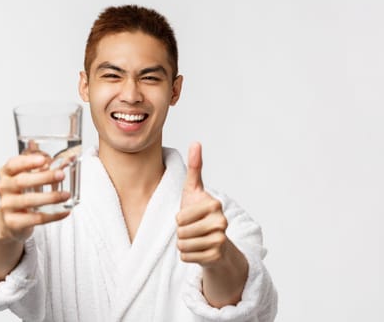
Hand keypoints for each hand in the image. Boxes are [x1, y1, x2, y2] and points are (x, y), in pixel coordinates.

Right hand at [0, 153, 70, 242]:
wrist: (8, 222)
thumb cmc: (20, 195)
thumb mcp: (28, 177)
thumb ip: (43, 166)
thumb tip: (66, 158)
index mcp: (6, 174)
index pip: (13, 164)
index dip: (28, 161)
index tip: (44, 160)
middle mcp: (4, 188)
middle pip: (21, 181)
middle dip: (43, 177)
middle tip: (61, 175)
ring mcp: (7, 206)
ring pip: (28, 201)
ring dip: (50, 197)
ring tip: (66, 195)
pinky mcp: (14, 222)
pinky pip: (35, 219)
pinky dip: (52, 215)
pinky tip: (65, 211)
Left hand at [176, 142, 228, 267]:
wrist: (215, 242)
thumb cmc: (200, 213)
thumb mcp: (194, 189)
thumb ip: (195, 167)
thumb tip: (196, 142)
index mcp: (215, 204)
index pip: (180, 217)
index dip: (179, 219)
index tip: (190, 216)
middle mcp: (221, 222)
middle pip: (181, 232)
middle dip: (181, 232)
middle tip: (192, 230)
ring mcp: (221, 240)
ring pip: (183, 245)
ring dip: (183, 244)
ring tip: (194, 239)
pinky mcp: (216, 256)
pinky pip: (186, 257)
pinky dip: (187, 255)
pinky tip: (198, 250)